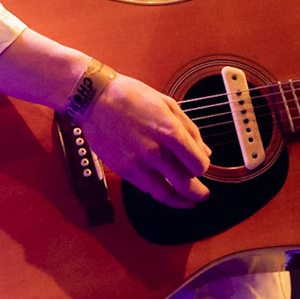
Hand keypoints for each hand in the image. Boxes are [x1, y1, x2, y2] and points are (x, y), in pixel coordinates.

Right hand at [79, 73, 211, 208]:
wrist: (95, 99)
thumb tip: (204, 152)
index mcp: (169, 131)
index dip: (203, 167)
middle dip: (199, 193)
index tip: (201, 165)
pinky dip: (158, 191)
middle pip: (185, 185)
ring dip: (180, 202)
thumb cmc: (131, 96)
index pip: (198, 164)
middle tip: (203, 195)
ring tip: (188, 202)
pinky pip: (146, 188)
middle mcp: (154, 151)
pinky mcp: (123, 170)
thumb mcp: (167, 104)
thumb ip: (189, 130)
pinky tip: (164, 188)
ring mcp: (137, 163)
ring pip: (165, 194)